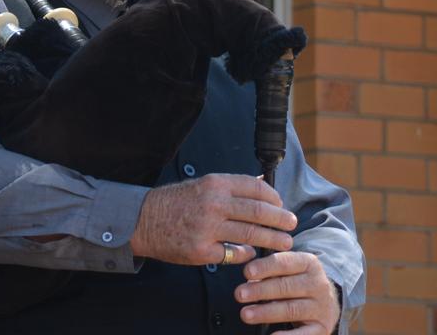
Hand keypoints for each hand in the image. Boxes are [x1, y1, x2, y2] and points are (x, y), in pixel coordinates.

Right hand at [131, 174, 295, 264]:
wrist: (144, 221)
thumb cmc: (176, 202)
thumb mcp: (203, 184)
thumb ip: (232, 186)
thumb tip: (262, 182)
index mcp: (216, 184)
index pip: (255, 188)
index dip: (274, 198)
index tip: (281, 205)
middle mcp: (213, 204)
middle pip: (258, 212)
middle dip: (280, 219)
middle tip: (292, 224)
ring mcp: (208, 229)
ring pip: (250, 234)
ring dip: (272, 239)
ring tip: (285, 242)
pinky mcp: (202, 251)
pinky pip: (233, 253)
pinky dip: (246, 254)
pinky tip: (252, 253)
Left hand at [236, 251, 339, 333]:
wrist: (326, 305)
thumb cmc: (298, 284)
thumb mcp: (290, 271)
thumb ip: (271, 271)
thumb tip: (248, 277)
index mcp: (309, 264)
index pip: (285, 262)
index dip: (265, 267)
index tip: (247, 272)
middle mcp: (318, 284)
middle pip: (286, 286)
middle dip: (260, 290)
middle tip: (239, 294)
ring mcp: (321, 307)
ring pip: (291, 309)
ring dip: (266, 312)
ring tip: (246, 314)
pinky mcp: (322, 327)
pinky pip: (303, 334)